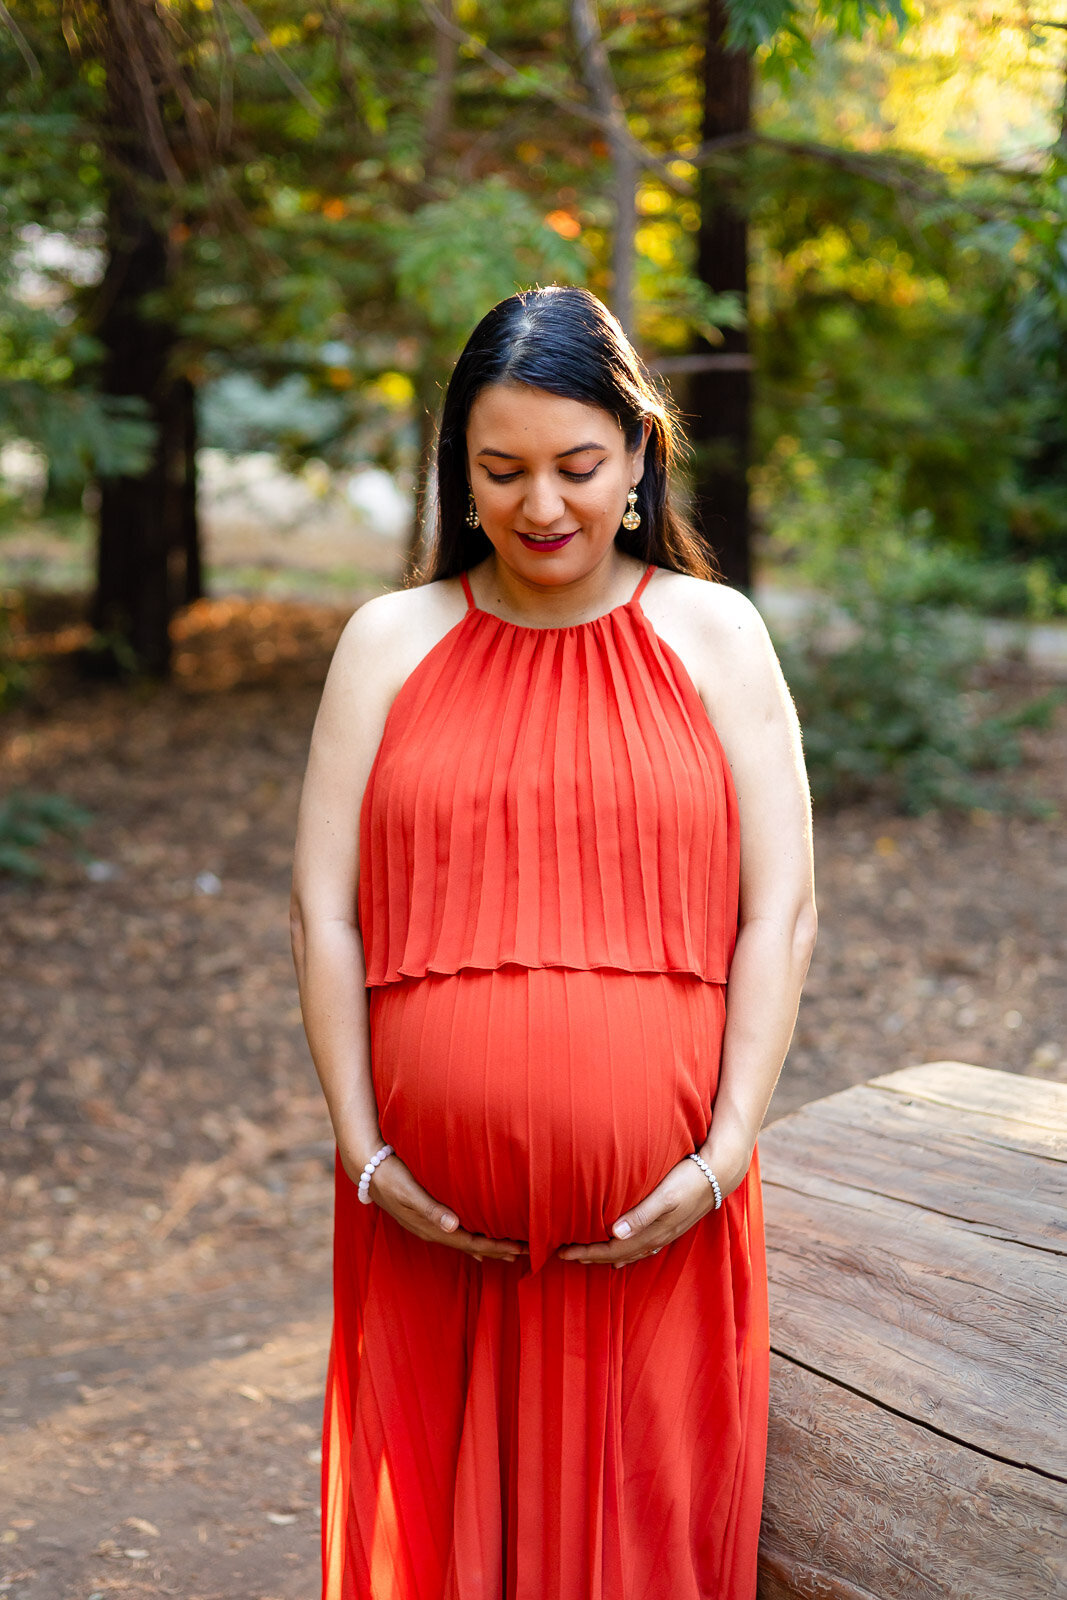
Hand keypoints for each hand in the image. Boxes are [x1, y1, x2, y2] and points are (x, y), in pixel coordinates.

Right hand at [355, 1149, 526, 1264]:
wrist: (368, 1170)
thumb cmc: (391, 1176)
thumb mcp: (410, 1191)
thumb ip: (431, 1209)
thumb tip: (454, 1226)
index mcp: (432, 1228)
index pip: (472, 1243)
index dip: (496, 1248)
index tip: (520, 1249)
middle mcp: (433, 1231)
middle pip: (472, 1246)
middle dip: (498, 1251)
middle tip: (527, 1253)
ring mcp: (430, 1226)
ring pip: (466, 1242)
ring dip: (488, 1247)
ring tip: (510, 1252)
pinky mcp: (428, 1216)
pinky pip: (457, 1234)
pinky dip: (472, 1239)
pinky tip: (479, 1242)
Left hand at [556, 1129, 752, 1267]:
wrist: (719, 1174)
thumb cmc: (688, 1179)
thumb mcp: (664, 1195)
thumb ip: (641, 1214)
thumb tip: (614, 1234)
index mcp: (651, 1233)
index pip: (611, 1250)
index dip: (587, 1253)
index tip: (562, 1252)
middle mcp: (656, 1238)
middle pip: (617, 1254)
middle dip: (591, 1257)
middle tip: (564, 1255)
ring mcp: (664, 1234)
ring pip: (629, 1252)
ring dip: (607, 1256)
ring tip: (587, 1256)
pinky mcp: (669, 1226)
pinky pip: (643, 1247)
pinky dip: (627, 1252)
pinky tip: (622, 1251)